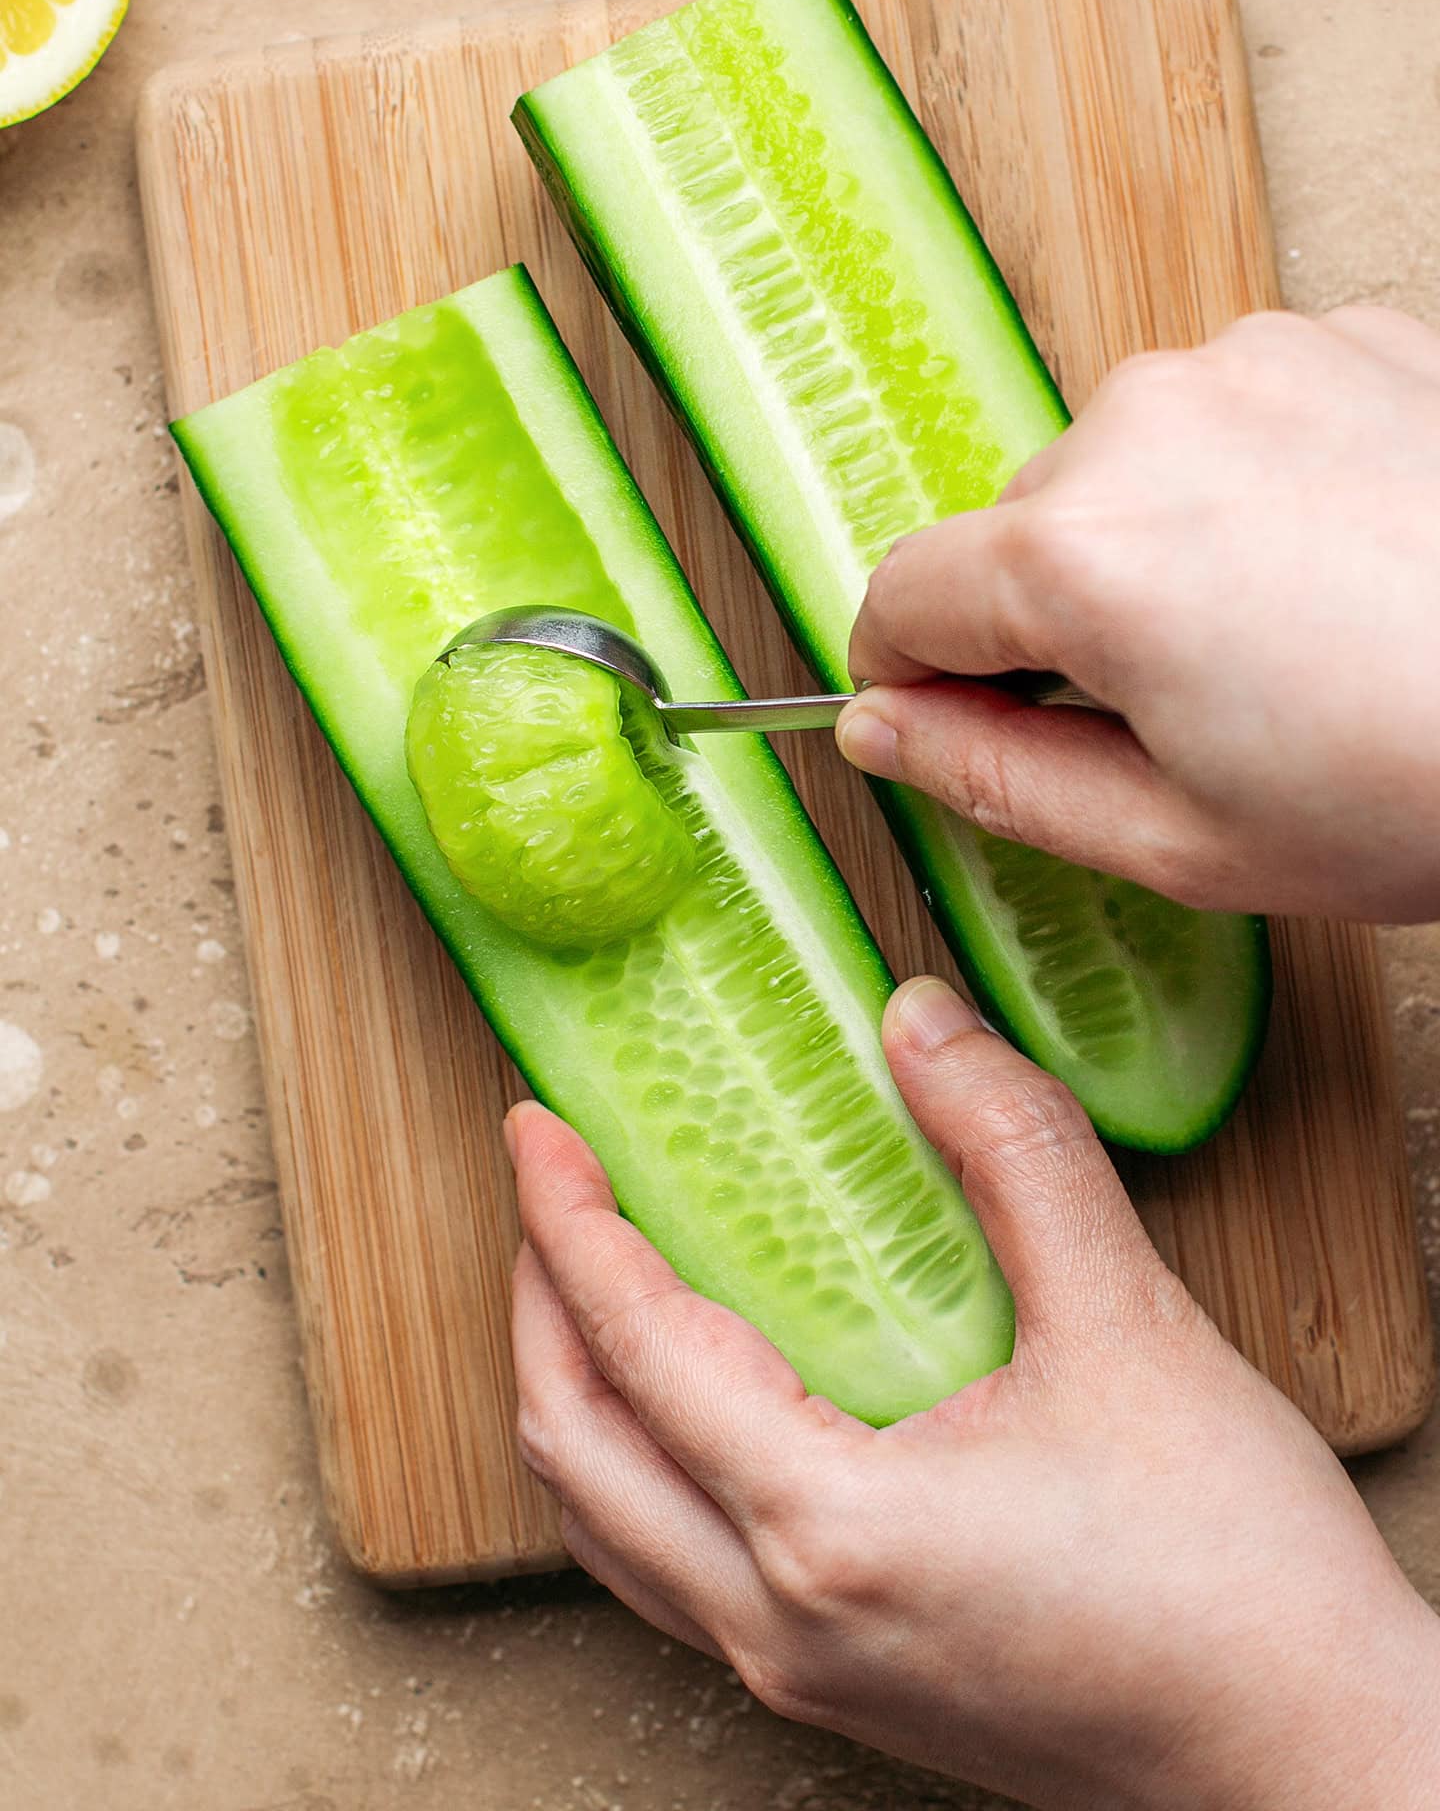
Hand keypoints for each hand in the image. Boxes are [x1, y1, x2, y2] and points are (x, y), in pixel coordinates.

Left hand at [507, 979, 1439, 1810]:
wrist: (1310, 1756)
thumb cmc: (1235, 1578)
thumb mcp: (1131, 1329)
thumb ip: (1015, 1154)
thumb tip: (917, 1026)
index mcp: (829, 1527)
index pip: (633, 1346)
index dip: (565, 1220)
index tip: (535, 1126)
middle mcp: (778, 1618)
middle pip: (571, 1445)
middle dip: (535, 1296)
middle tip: (549, 1182)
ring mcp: (796, 1669)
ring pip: (603, 1523)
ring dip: (571, 1386)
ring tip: (587, 1273)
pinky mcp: (832, 1686)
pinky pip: (664, 1567)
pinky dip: (633, 1460)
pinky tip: (688, 1398)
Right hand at [837, 306, 1439, 921]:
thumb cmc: (1426, 780)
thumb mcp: (1181, 839)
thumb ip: (993, 779)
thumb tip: (883, 732)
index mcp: (1082, 555)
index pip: (903, 598)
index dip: (916, 677)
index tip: (959, 721)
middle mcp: (1146, 420)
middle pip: (1018, 530)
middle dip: (1061, 618)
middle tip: (1181, 714)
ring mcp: (1250, 362)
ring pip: (1126, 465)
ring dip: (1160, 542)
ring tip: (1284, 637)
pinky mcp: (1340, 335)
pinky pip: (1231, 414)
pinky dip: (1252, 482)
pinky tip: (1339, 563)